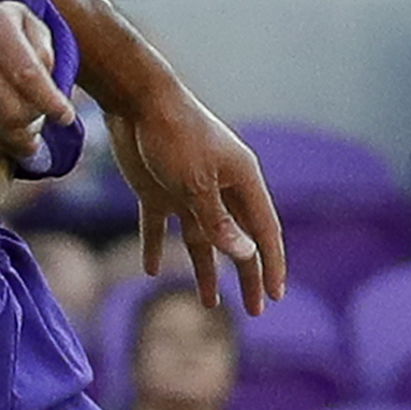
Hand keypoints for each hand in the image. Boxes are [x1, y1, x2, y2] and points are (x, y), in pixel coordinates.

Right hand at [0, 0, 75, 160]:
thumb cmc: (1, 29)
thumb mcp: (29, 24)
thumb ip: (44, 52)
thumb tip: (50, 92)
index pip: (26, 73)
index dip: (48, 100)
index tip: (65, 117)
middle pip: (9, 106)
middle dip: (34, 120)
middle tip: (46, 118)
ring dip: (19, 136)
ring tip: (32, 129)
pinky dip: (0, 139)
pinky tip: (13, 133)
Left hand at [105, 81, 285, 313]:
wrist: (135, 98)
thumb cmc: (174, 135)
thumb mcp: (197, 183)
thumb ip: (219, 222)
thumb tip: (247, 257)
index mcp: (240, 180)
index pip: (264, 230)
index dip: (271, 264)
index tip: (275, 297)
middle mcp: (218, 187)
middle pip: (237, 239)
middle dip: (246, 275)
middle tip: (256, 312)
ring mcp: (187, 189)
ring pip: (201, 238)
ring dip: (205, 269)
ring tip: (208, 303)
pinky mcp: (156, 188)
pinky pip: (159, 225)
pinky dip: (155, 245)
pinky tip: (150, 269)